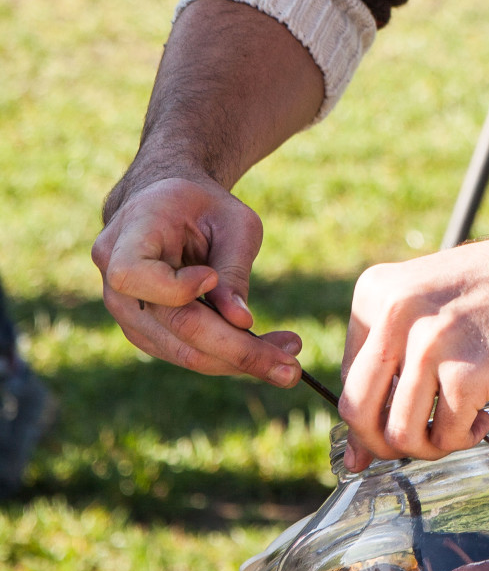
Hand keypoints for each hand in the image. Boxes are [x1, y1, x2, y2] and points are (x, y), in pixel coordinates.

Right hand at [92, 173, 303, 384]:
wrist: (167, 208)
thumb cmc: (203, 206)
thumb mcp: (232, 220)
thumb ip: (233, 266)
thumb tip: (240, 321)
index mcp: (128, 234)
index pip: (132, 273)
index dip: (175, 288)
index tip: (212, 278)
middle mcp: (115, 281)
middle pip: (174, 325)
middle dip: (236, 349)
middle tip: (290, 364)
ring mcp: (127, 313)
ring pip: (182, 351)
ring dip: (238, 361)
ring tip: (288, 361)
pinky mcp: (146, 334)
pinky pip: (186, 354)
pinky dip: (227, 358)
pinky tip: (267, 353)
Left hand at [339, 225, 488, 466]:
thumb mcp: (432, 308)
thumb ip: (391, 367)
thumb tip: (356, 454)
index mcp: (377, 292)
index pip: (347, 378)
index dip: (368, 415)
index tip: (391, 428)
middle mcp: (395, 313)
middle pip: (357, 411)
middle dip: (384, 443)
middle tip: (419, 441)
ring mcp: (430, 343)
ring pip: (397, 433)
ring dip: (428, 445)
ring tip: (457, 425)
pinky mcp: (467, 373)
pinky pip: (444, 436)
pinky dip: (462, 439)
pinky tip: (482, 416)